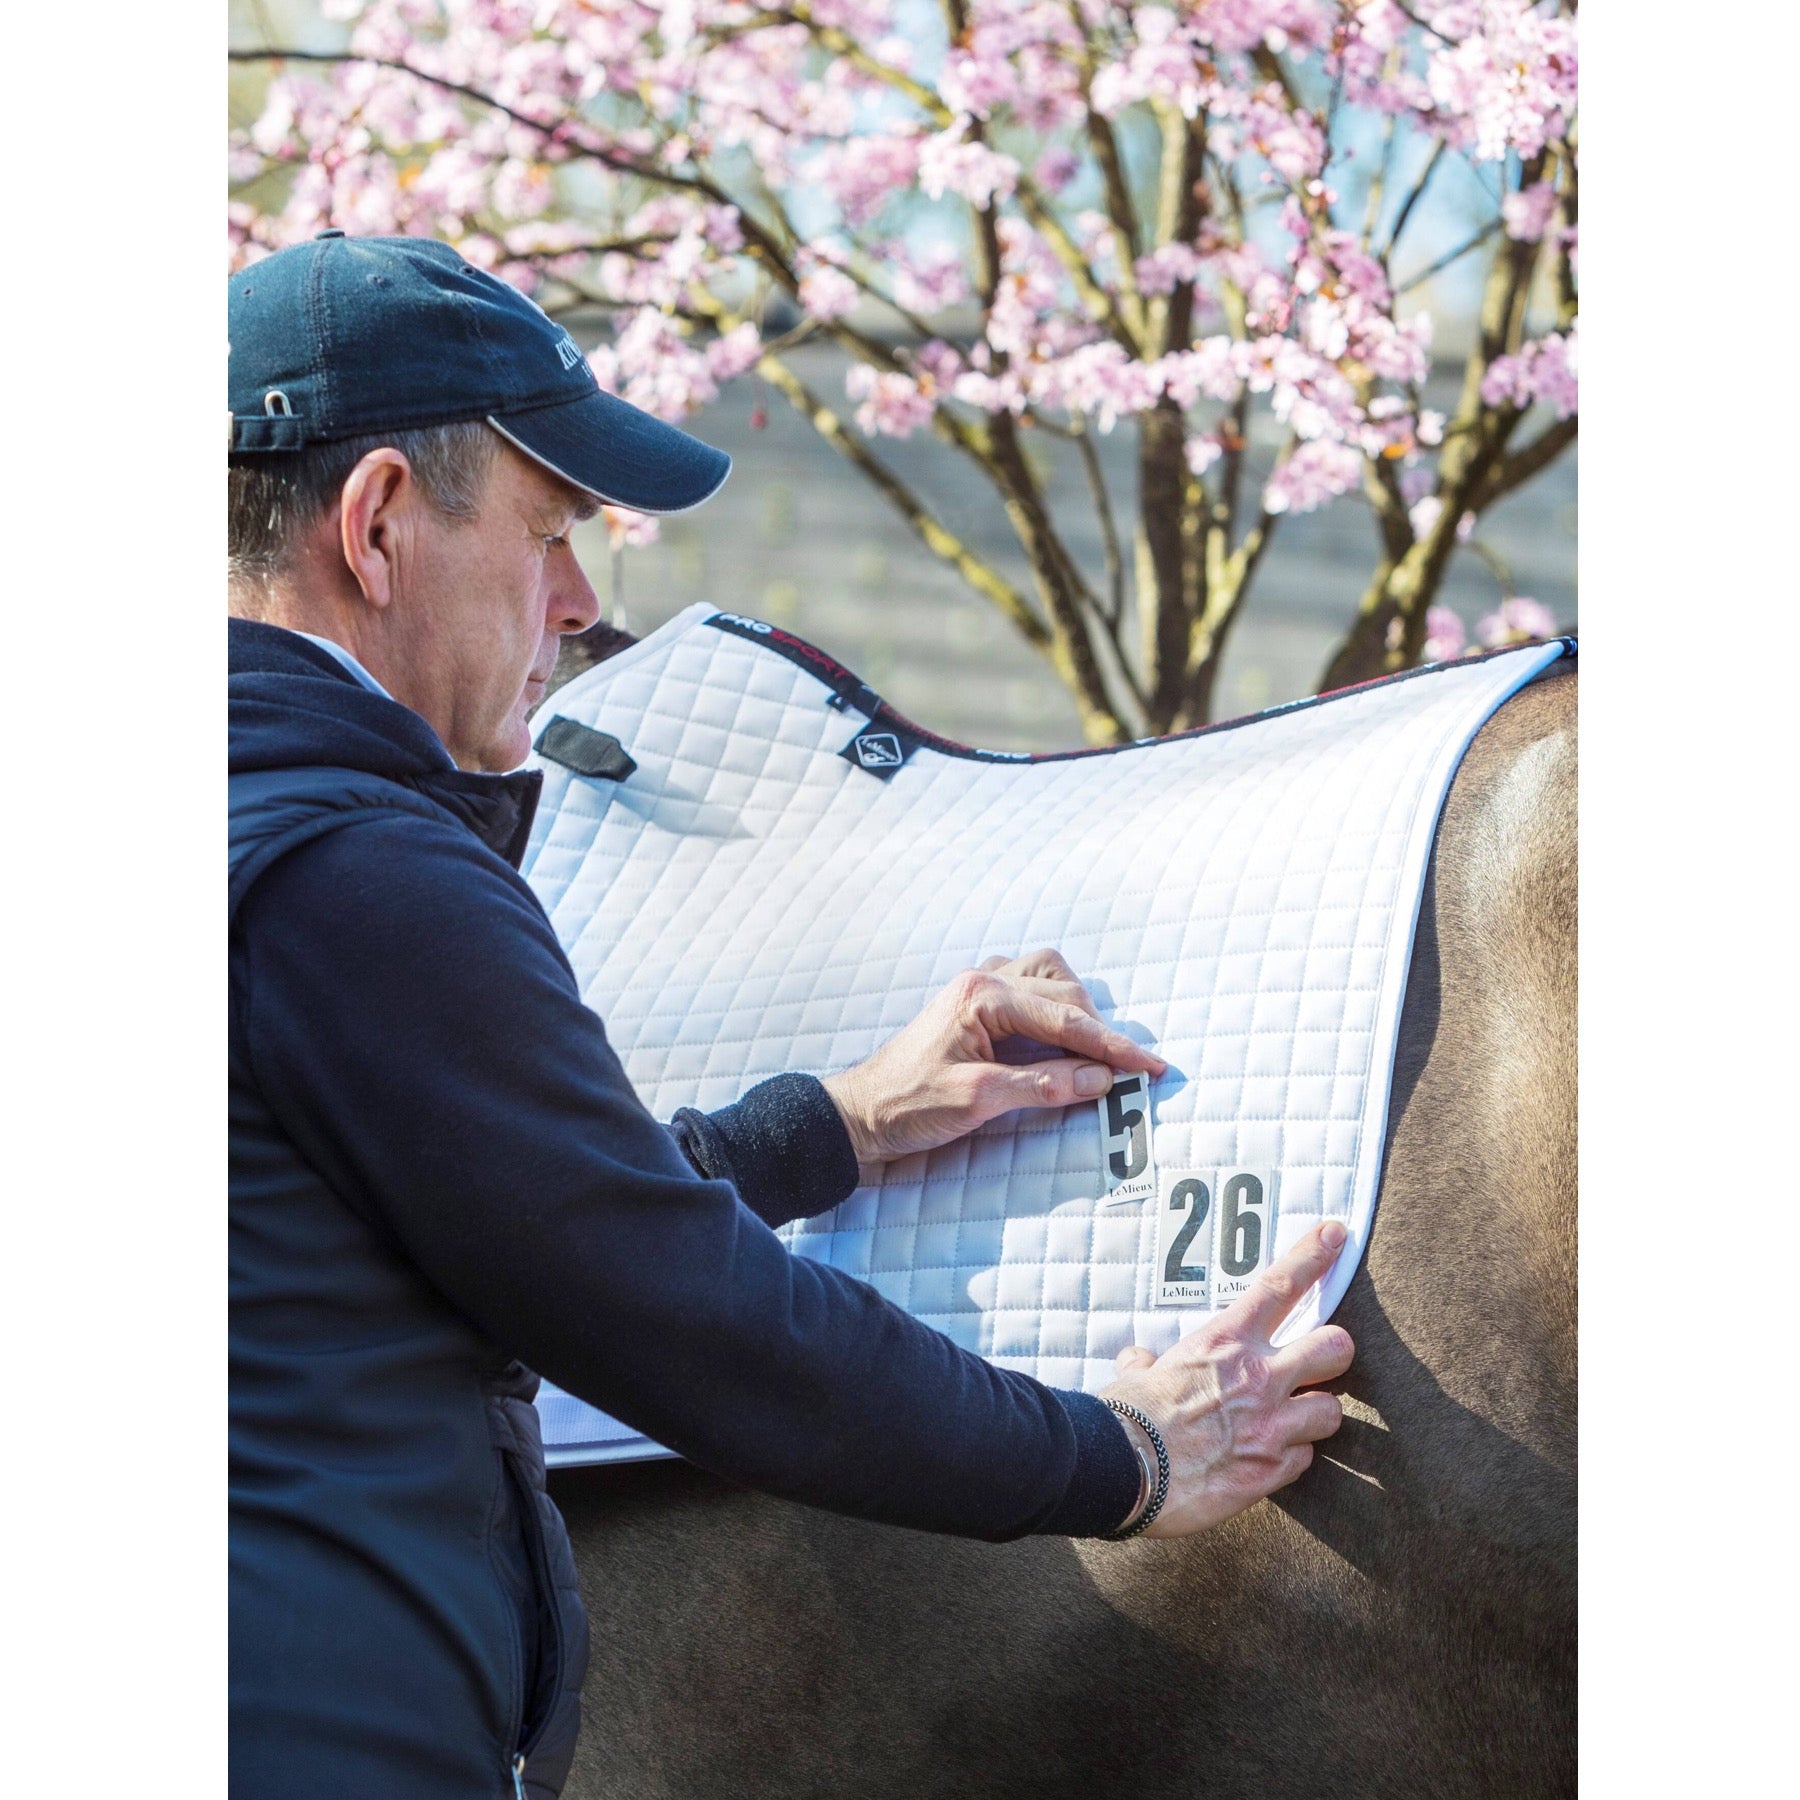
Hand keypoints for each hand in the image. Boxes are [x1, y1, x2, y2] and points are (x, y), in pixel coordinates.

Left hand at [821, 948, 1166, 1171]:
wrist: (859, 1112)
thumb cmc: (908, 1105)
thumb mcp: (979, 1100)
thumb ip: (1042, 1087)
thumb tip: (1101, 1080)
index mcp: (982, 996)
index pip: (1065, 1019)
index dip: (1114, 1046)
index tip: (1151, 1067)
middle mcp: (983, 980)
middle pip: (1065, 994)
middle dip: (1101, 1032)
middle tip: (1130, 1072)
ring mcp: (978, 988)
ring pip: (1050, 978)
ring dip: (1078, 1011)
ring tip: (1096, 1052)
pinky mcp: (975, 1006)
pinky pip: (1029, 988)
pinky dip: (1054, 1008)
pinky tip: (1060, 1037)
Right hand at [1101, 1221, 1354, 1537]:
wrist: (1126, 1471)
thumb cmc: (1126, 1416)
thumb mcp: (1138, 1374)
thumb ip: (1147, 1363)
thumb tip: (1139, 1361)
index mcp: (1225, 1341)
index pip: (1279, 1285)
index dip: (1313, 1256)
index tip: (1336, 1234)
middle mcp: (1258, 1377)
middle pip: (1335, 1347)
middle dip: (1334, 1353)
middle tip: (1320, 1362)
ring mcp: (1271, 1425)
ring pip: (1331, 1411)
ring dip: (1314, 1415)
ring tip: (1292, 1421)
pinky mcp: (1272, 1470)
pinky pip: (1305, 1459)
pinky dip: (1290, 1458)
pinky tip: (1267, 1460)